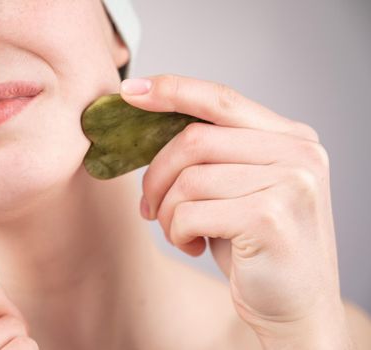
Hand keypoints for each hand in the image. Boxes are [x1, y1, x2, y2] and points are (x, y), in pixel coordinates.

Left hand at [121, 75, 352, 348]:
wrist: (296, 307)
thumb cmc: (258, 246)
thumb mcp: (240, 188)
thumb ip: (214, 153)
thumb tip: (152, 124)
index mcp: (291, 137)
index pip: (221, 100)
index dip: (172, 90)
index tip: (132, 92)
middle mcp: (298, 152)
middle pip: (194, 140)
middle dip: (156, 174)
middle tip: (148, 205)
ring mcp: (290, 183)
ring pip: (188, 179)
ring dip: (167, 211)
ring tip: (177, 231)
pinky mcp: (270, 218)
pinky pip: (191, 212)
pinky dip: (177, 232)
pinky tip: (192, 246)